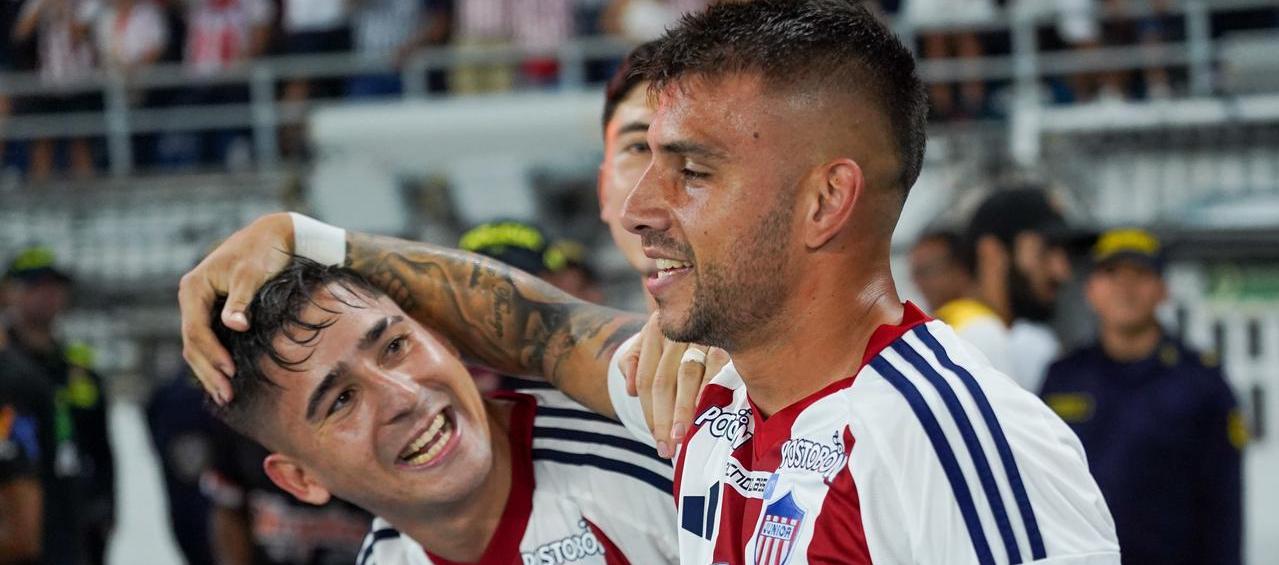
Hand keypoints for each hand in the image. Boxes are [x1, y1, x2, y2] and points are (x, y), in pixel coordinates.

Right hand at [179, 212, 294, 403]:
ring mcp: (199, 307)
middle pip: (192, 343)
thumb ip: (241, 300)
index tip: (230, 371)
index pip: (195, 329)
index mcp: (194, 288)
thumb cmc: (262, 253)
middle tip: (226, 395)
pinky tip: (224, 379)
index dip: (211, 353)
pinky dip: (214, 361)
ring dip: (209, 371)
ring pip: (197, 346)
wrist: (271, 236)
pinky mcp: (212, 312)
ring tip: (225, 396)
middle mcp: (191, 298)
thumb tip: (234, 325)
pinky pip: (207, 341)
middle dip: (208, 371)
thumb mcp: (251, 274)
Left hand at [619, 314, 728, 457]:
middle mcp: (678, 330)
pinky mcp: (729, 342)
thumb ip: (635, 361)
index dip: (649, 412)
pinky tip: (706, 414)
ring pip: (688, 376)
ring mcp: (703, 334)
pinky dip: (709, 393)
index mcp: (656, 328)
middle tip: (667, 449)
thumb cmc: (684, 334)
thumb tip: (631, 391)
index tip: (656, 439)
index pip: (647, 378)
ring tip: (681, 438)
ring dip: (683, 411)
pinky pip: (716, 370)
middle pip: (664, 381)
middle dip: (663, 418)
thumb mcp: (655, 339)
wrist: (729, 302)